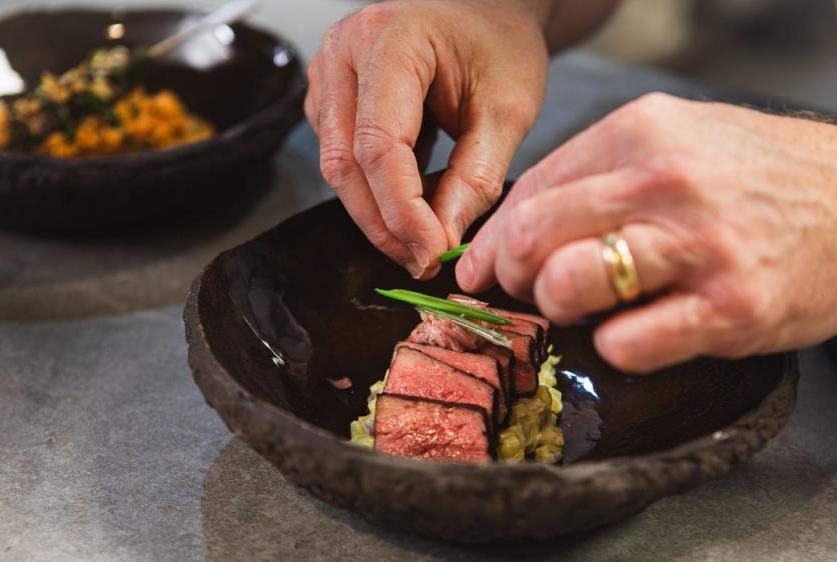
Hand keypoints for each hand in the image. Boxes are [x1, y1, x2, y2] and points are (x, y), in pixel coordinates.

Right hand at [305, 0, 548, 277]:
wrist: (486, 11)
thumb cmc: (499, 44)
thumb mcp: (508, 110)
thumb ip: (476, 177)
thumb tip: (443, 239)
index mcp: (388, 40)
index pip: (380, 146)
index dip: (403, 211)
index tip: (432, 254)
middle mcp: (343, 54)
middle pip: (346, 163)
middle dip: (386, 224)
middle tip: (425, 261)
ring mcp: (328, 75)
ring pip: (338, 168)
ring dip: (379, 213)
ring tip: (427, 233)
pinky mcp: (330, 100)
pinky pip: (342, 159)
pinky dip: (376, 192)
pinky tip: (414, 200)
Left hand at [457, 93, 836, 371]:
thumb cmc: (759, 178)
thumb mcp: (676, 140)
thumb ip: (596, 175)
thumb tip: (511, 230)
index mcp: (640, 133)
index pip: (528, 192)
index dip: (491, 242)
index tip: (480, 271)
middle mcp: (665, 182)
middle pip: (534, 236)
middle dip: (510, 277)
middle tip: (525, 294)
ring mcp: (700, 245)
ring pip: (569, 283)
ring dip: (556, 308)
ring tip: (580, 311)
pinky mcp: (731, 307)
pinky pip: (630, 342)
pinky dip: (612, 348)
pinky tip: (627, 338)